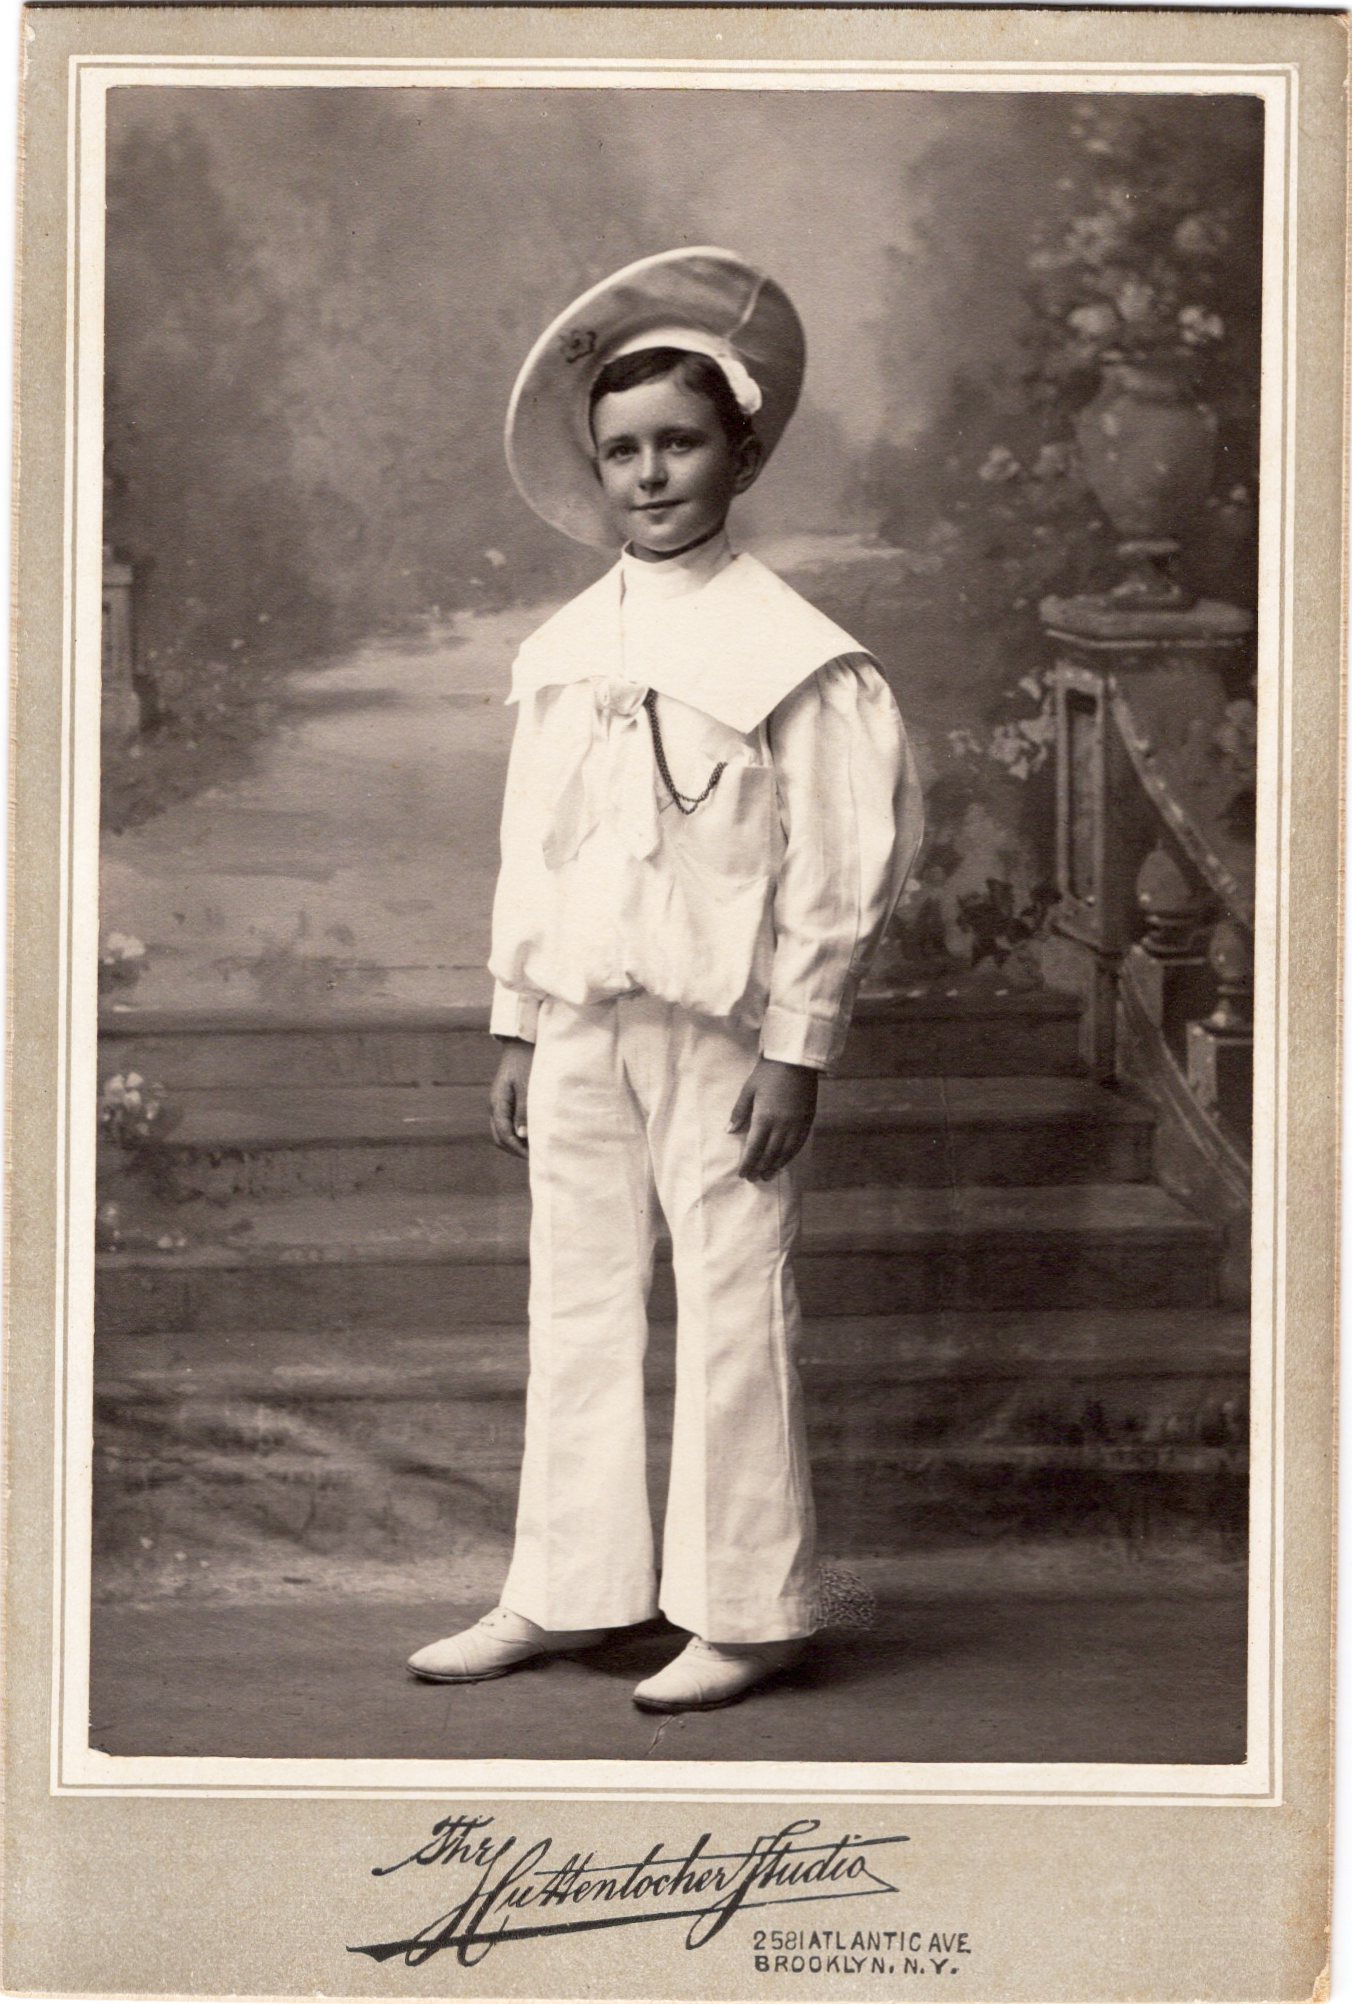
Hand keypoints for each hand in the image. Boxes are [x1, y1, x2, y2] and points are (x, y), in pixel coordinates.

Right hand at [489, 1039, 533, 1158]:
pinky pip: (508, 1122)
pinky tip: (532, 1132)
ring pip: (502, 1131)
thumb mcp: (527, 1086)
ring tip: (534, 1147)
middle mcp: (495, 1105)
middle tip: (535, 1156)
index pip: (503, 1134)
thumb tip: (521, 1135)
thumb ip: (524, 1111)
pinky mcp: (506, 1100)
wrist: (521, 1043)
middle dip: (515, 1149)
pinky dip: (517, 1132)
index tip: (533, 1156)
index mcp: (497, 1103)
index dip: (517, 1149)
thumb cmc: (526, 1062)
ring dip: (516, 1142)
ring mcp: (499, 1103)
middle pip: (499, 1137)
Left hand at [728, 1057, 818, 1181]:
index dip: (748, 1164)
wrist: (796, 1061)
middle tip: (754, 1178)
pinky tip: (784, 1161)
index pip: (754, 1148)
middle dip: (760, 1168)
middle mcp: (781, 1126)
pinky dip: (790, 1156)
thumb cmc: (768, 1073)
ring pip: (786, 1153)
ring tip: (768, 1175)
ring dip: (776, 1166)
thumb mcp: (748, 1090)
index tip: (743, 1174)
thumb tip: (730, 1131)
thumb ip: (739, 1112)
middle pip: (770, 1154)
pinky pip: (799, 1144)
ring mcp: (796, 1125)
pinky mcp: (807, 1121)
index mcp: (764, 1118)